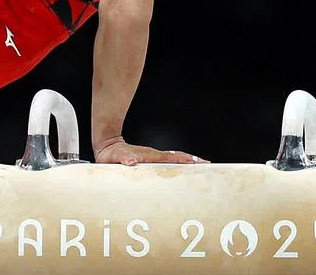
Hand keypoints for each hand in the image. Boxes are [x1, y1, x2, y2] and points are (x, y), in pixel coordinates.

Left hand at [94, 137, 208, 165]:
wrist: (107, 146)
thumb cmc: (111, 154)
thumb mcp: (116, 157)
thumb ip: (123, 159)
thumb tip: (131, 162)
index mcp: (148, 156)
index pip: (169, 158)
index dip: (182, 160)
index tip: (196, 163)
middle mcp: (153, 155)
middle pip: (177, 157)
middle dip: (192, 160)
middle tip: (207, 165)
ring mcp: (153, 157)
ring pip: (174, 158)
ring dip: (188, 161)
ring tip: (201, 166)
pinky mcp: (151, 160)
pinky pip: (168, 162)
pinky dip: (179, 163)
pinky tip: (184, 169)